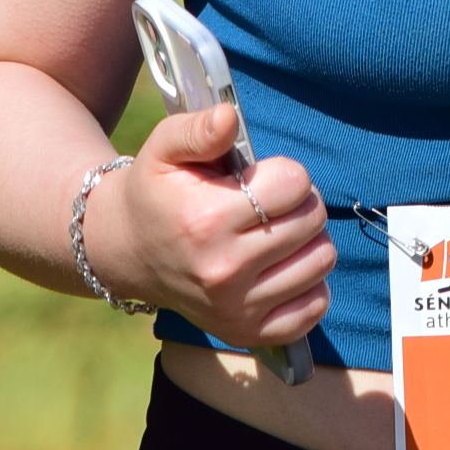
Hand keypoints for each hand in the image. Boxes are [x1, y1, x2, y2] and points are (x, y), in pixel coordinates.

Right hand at [89, 103, 332, 350]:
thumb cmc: (156, 192)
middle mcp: (223, 270)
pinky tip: (280, 266)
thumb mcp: (165, 147)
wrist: (128, 252)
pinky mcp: (247, 332)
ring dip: (306, 241)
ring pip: (321, 261)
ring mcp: (236, 308)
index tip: (260, 178)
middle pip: (311, 220)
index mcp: (206, 220)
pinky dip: (309, 283)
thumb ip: (199, 128)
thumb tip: (230, 116)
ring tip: (274, 233)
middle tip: (267, 205)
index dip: (284, 173)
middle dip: (297, 203)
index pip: (294, 184)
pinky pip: (315, 307)